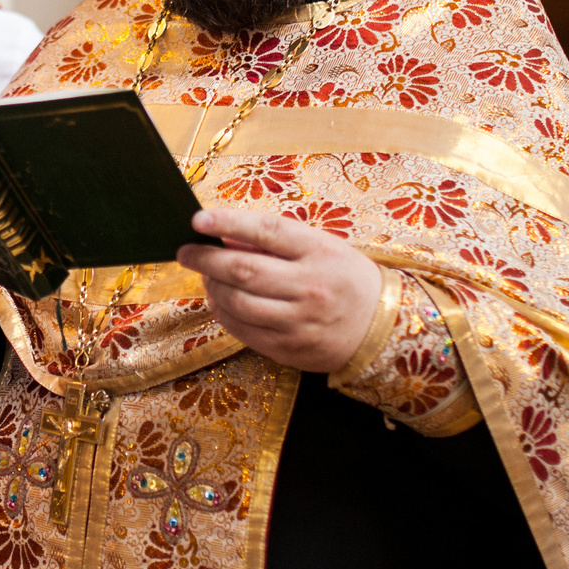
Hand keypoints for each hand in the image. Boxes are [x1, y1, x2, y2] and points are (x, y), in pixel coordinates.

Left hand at [177, 207, 384, 373]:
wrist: (382, 328)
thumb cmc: (345, 278)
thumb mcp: (323, 247)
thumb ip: (278, 240)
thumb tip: (227, 234)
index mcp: (321, 252)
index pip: (268, 231)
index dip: (229, 222)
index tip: (198, 220)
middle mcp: (310, 287)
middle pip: (244, 270)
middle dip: (206, 260)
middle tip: (186, 252)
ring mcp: (299, 321)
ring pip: (238, 302)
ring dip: (212, 287)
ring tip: (205, 277)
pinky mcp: (289, 349)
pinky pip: (243, 330)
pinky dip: (223, 313)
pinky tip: (219, 301)